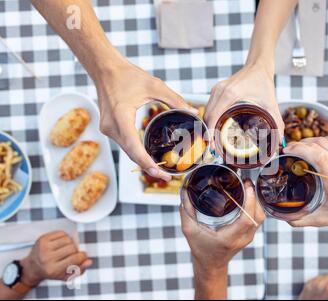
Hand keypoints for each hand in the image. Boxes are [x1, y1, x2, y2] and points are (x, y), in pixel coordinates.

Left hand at [19, 231, 91, 286]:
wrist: (32, 267)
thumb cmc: (52, 271)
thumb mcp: (66, 276)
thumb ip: (80, 270)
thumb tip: (89, 261)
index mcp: (53, 269)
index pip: (75, 258)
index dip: (83, 256)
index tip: (83, 256)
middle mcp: (47, 258)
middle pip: (72, 247)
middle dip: (75, 250)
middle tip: (71, 254)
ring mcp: (43, 247)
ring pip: (68, 239)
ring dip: (70, 243)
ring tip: (66, 248)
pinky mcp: (42, 239)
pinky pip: (61, 233)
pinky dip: (65, 237)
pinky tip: (61, 243)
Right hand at [95, 60, 196, 180]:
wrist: (104, 68)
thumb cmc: (128, 75)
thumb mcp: (155, 86)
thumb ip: (175, 100)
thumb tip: (194, 112)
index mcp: (121, 117)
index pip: (134, 147)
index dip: (148, 163)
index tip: (161, 174)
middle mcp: (111, 126)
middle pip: (131, 154)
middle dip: (148, 167)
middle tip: (166, 176)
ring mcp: (107, 128)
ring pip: (127, 151)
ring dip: (141, 160)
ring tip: (160, 169)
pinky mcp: (108, 128)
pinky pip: (124, 144)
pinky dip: (136, 151)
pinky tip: (148, 156)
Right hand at [180, 180, 264, 272]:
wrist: (210, 264)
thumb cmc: (201, 249)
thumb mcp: (190, 230)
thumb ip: (186, 211)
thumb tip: (185, 190)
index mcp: (229, 238)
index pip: (247, 220)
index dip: (250, 202)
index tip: (247, 187)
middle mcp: (242, 238)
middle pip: (257, 216)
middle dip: (255, 197)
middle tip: (246, 182)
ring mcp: (248, 237)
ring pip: (260, 217)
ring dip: (257, 201)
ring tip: (248, 186)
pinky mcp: (250, 235)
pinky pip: (258, 218)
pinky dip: (256, 206)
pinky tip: (249, 196)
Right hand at [204, 61, 283, 143]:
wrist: (258, 66)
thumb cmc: (263, 81)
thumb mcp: (270, 103)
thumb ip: (277, 122)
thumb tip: (280, 141)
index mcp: (230, 94)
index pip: (214, 117)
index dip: (211, 133)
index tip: (212, 145)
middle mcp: (220, 91)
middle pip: (207, 116)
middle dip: (208, 133)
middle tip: (213, 148)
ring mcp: (216, 89)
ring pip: (206, 112)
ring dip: (208, 126)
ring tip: (212, 140)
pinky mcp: (216, 89)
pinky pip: (209, 107)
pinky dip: (210, 118)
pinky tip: (215, 127)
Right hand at [284, 137, 327, 246]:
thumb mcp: (324, 219)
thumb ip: (303, 220)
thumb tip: (285, 219)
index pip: (319, 157)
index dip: (301, 150)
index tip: (286, 152)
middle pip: (319, 145)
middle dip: (299, 145)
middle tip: (285, 152)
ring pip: (325, 140)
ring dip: (308, 142)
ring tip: (296, 149)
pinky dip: (317, 141)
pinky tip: (310, 149)